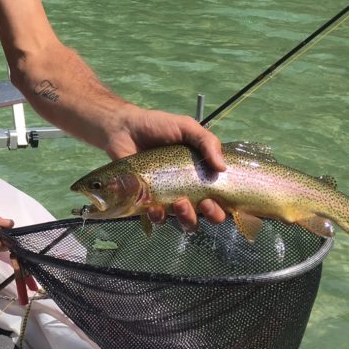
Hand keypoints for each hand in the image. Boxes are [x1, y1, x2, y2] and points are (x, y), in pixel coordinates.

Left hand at [106, 107, 227, 229]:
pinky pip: (157, 218)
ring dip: (187, 218)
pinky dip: (159, 217)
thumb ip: (207, 142)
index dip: (223, 206)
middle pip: (208, 215)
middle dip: (211, 215)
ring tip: (179, 203)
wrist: (125, 128)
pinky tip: (154, 207)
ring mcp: (169, 198)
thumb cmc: (158, 127)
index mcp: (202, 174)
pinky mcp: (149, 202)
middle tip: (203, 203)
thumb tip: (222, 168)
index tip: (214, 198)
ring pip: (185, 222)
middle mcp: (189, 190)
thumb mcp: (186, 127)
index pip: (221, 198)